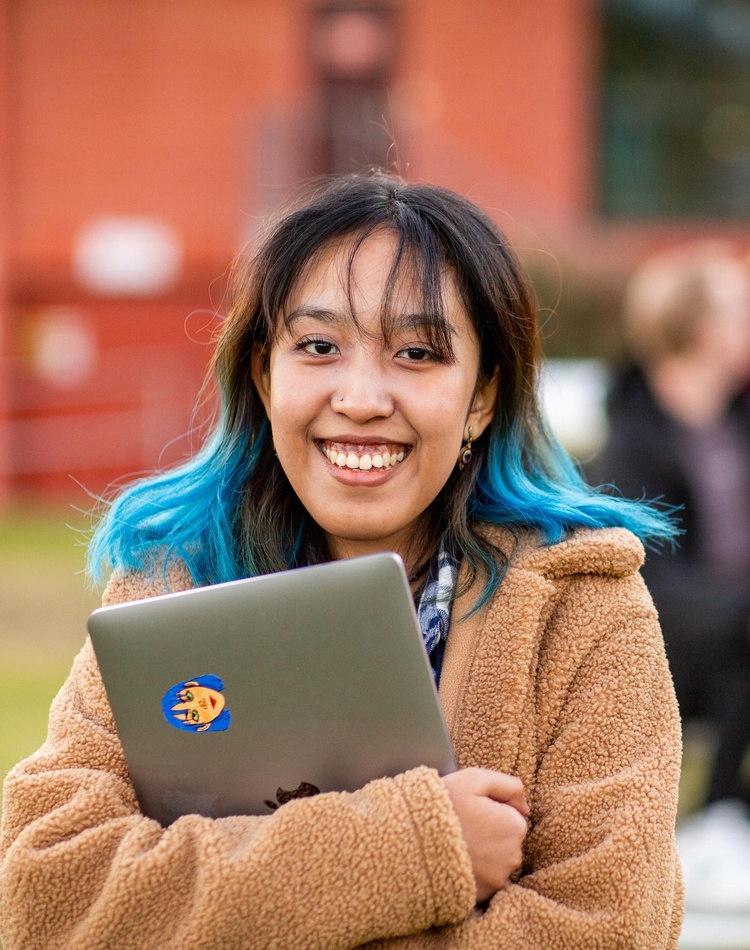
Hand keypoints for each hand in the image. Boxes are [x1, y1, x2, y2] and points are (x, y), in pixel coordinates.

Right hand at [441, 767, 528, 902]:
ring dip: (483, 851)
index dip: (490, 808)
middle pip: (506, 838)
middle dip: (490, 830)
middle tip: (462, 825)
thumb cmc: (444, 805)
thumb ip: (508, 784)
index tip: (470, 809)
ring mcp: (498, 879)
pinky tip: (456, 859)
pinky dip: (474, 869)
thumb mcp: (474, 779)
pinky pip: (484, 877)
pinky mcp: (483, 895)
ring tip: (457, 841)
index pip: (513, 814)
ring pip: (496, 858)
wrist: (413, 843)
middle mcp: (513, 856)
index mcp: (515, 826)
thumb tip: (525, 805)